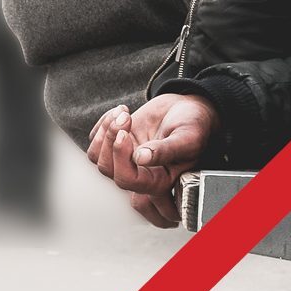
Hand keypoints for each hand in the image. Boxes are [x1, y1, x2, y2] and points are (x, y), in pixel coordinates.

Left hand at [86, 94, 220, 227]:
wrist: (189, 108)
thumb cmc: (195, 126)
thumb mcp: (187, 137)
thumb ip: (167, 150)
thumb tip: (141, 158)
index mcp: (160, 181)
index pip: (130, 182)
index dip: (123, 161)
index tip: (126, 135)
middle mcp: (141, 175)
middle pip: (111, 171)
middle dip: (112, 144)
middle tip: (126, 120)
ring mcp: (127, 161)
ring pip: (99, 159)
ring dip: (106, 132)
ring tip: (124, 114)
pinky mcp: (117, 146)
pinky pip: (95, 141)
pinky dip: (103, 123)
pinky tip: (122, 111)